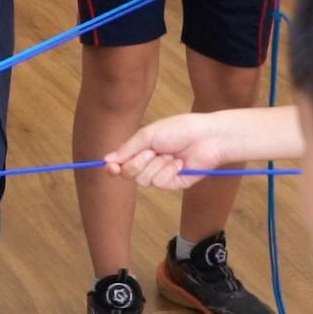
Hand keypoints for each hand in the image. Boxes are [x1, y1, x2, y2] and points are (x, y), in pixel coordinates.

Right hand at [103, 111, 256, 189]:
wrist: (206, 137)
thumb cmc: (179, 130)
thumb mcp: (148, 135)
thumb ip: (127, 149)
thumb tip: (107, 160)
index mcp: (142, 150)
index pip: (121, 164)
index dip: (113, 168)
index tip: (110, 168)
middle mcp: (150, 164)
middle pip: (129, 175)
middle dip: (137, 164)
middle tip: (150, 152)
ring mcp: (162, 175)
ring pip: (144, 180)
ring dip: (156, 165)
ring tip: (170, 155)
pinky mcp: (175, 184)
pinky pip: (161, 183)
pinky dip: (168, 171)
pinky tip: (179, 163)